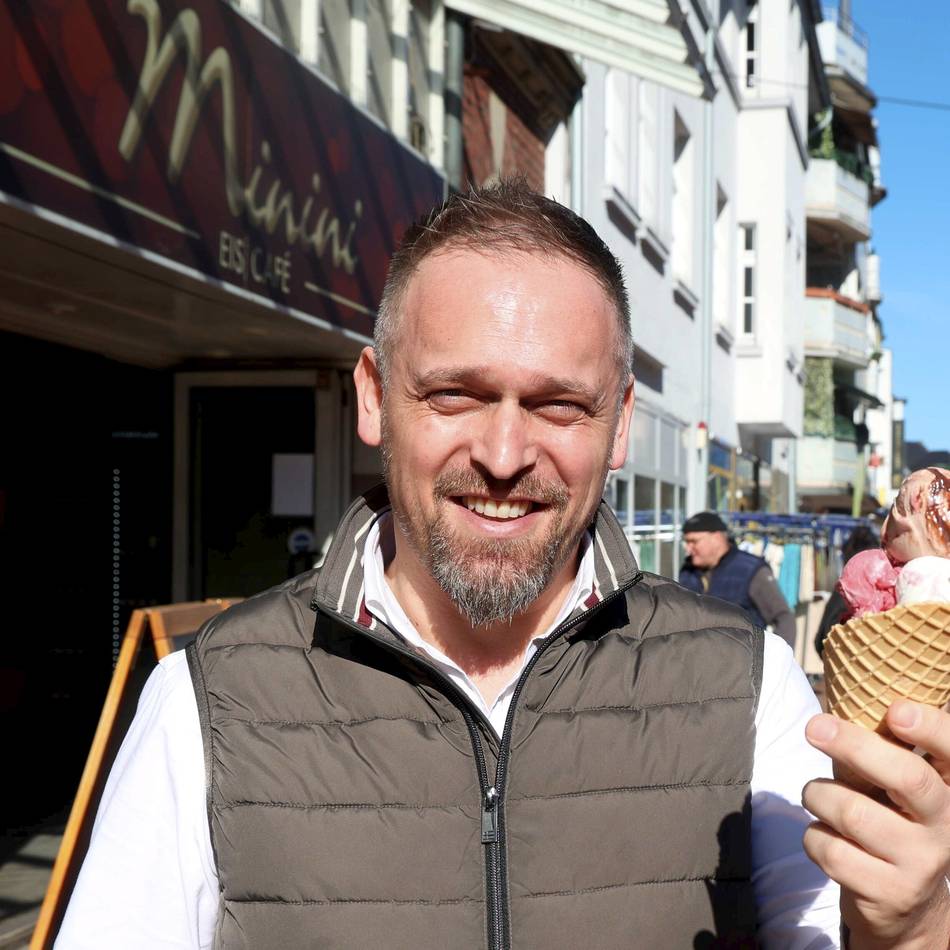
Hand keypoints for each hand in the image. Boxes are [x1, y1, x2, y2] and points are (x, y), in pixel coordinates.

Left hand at [802, 701, 949, 949]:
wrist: (903, 903)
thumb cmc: (887, 818)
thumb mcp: (888, 782)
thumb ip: (875, 749)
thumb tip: (835, 704)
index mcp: (948, 788)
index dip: (932, 729)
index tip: (897, 710)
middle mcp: (946, 825)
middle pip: (908, 778)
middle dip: (855, 746)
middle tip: (815, 727)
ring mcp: (922, 863)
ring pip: (853, 812)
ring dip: (818, 795)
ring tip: (817, 796)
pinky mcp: (891, 893)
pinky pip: (832, 850)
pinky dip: (813, 837)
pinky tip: (826, 838)